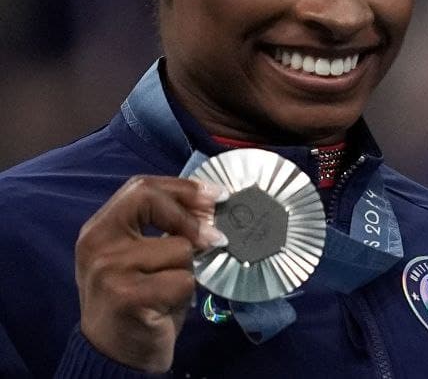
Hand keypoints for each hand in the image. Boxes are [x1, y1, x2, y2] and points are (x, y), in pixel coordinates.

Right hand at [74, 176, 228, 371]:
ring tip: (167, 289)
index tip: (216, 195)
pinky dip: (185, 293)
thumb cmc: (136, 300)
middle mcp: (97, 244)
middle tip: (213, 238)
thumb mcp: (139, 255)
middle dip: (191, 218)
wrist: (113, 354)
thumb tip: (212, 205)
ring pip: (179, 247)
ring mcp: (109, 269)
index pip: (141, 187)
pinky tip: (166, 306)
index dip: (184, 188)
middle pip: (153, 202)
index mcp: (99, 229)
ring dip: (186, 270)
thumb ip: (163, 226)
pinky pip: (182, 280)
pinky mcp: (127, 296)